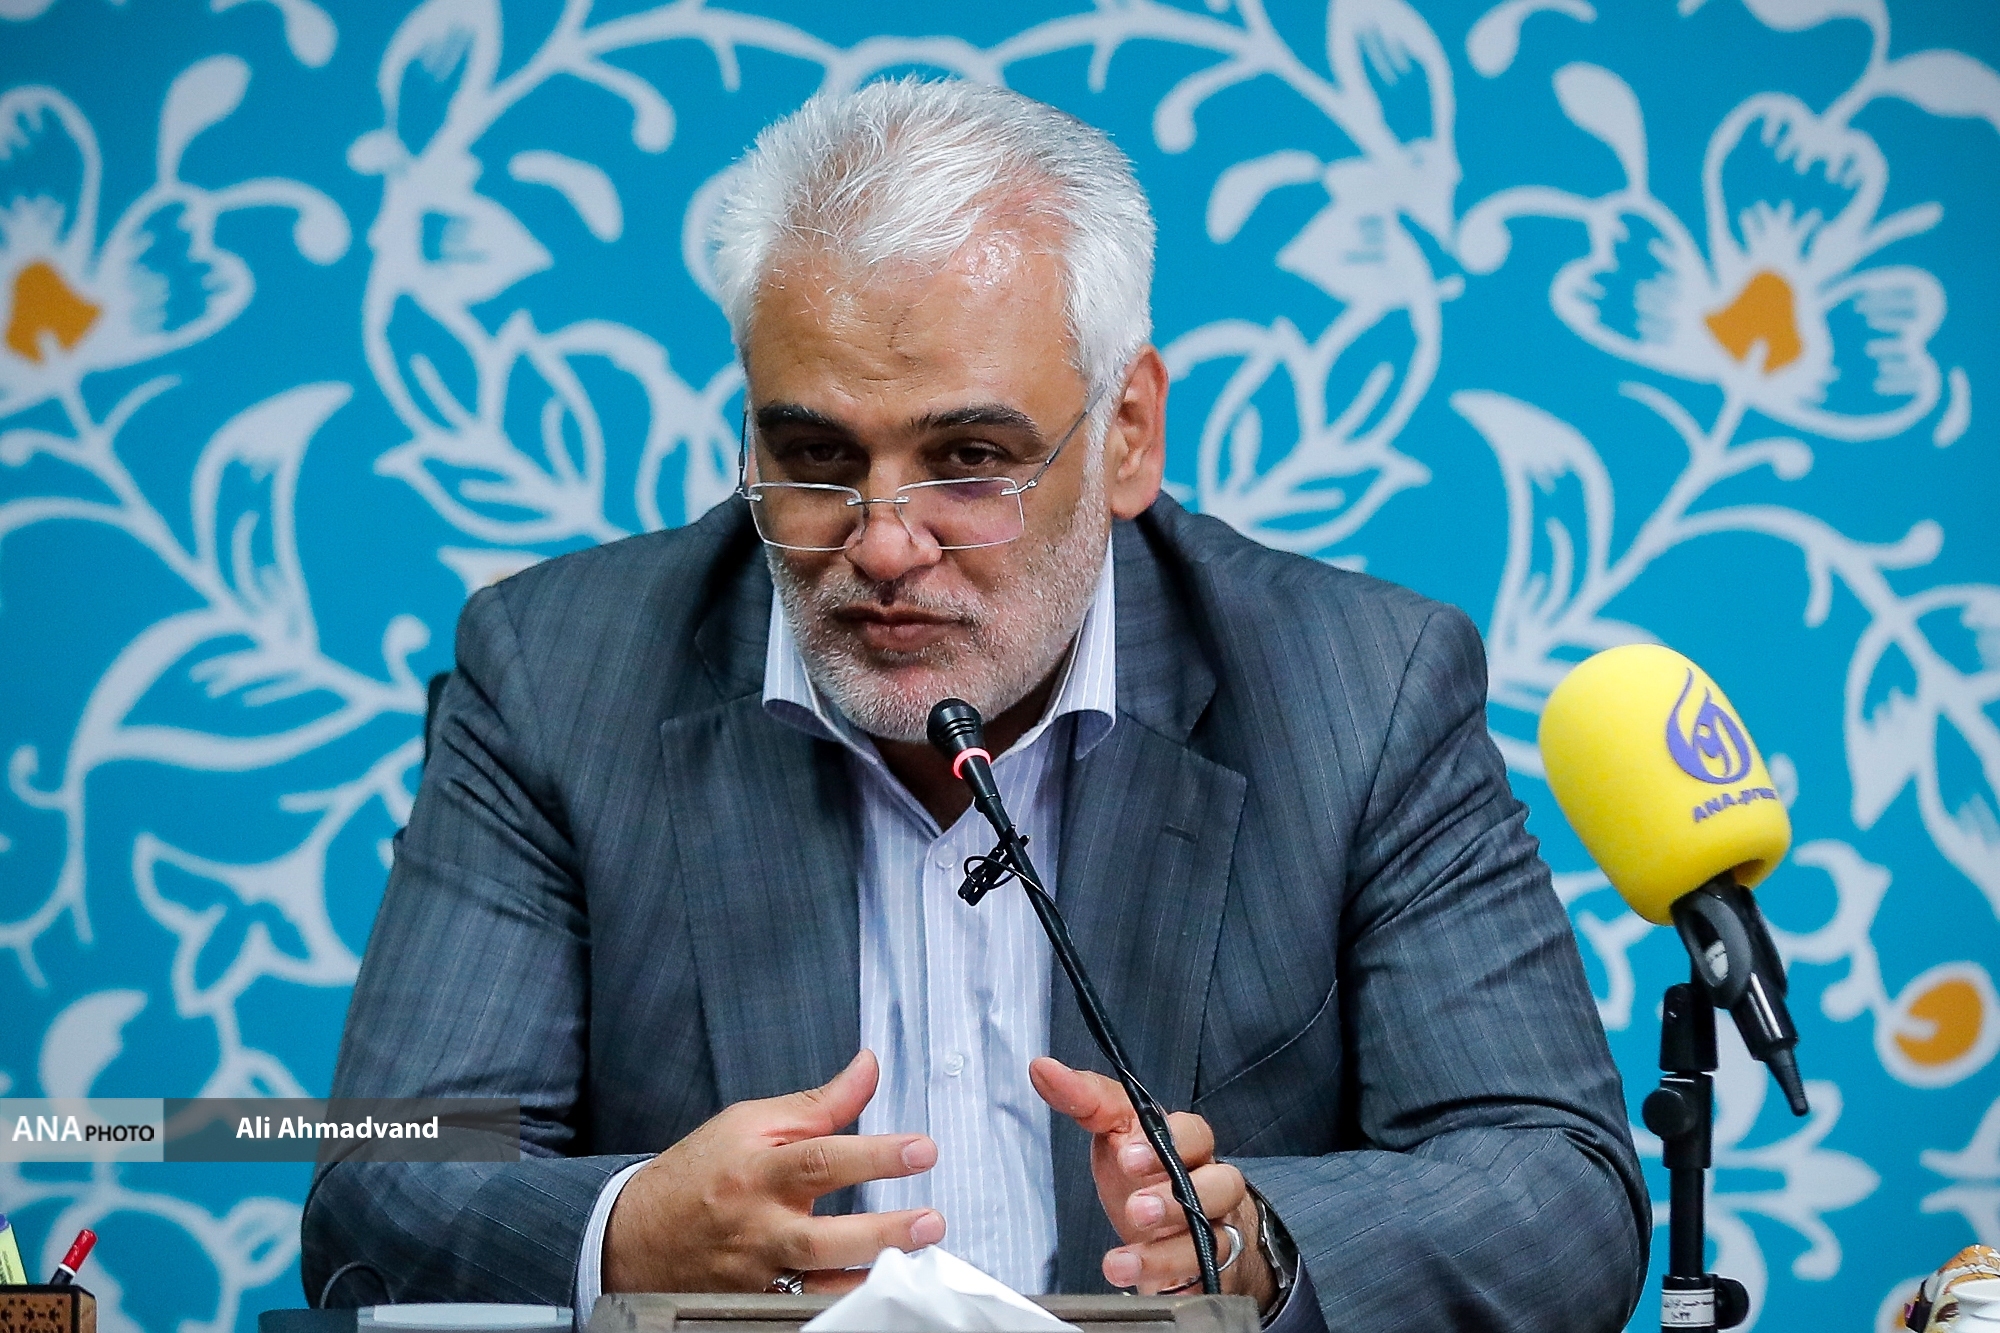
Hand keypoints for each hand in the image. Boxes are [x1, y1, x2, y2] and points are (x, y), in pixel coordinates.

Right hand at [604, 1050, 944, 1294]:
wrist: (635, 1234)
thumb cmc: (698, 1173)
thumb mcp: (751, 1122)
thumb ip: (819, 1102)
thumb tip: (868, 1068)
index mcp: (758, 1171)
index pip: (822, 1159)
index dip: (875, 1155)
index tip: (922, 1150)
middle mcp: (758, 1226)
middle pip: (822, 1237)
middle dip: (882, 1232)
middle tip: (931, 1221)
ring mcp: (756, 1273)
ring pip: (816, 1286)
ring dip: (869, 1276)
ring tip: (916, 1263)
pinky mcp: (756, 1303)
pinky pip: (803, 1309)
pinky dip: (839, 1303)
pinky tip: (876, 1292)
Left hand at [1030, 1057, 1274, 1308]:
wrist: (1174, 1227)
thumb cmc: (1142, 1170)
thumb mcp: (1114, 1130)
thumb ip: (1085, 1100)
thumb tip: (1041, 1068)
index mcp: (1187, 1145)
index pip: (1195, 1134)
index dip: (1170, 1142)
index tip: (1127, 1156)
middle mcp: (1209, 1186)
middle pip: (1220, 1185)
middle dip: (1175, 1199)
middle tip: (1136, 1210)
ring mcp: (1214, 1230)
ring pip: (1213, 1240)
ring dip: (1165, 1254)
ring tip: (1119, 1263)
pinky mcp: (1207, 1271)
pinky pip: (1207, 1281)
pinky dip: (1179, 1286)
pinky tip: (1150, 1289)